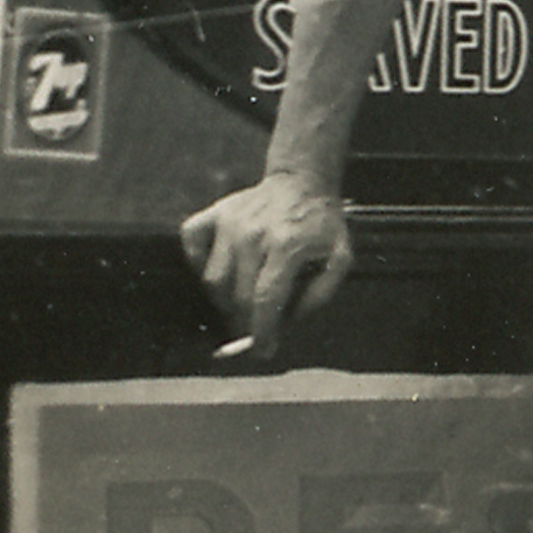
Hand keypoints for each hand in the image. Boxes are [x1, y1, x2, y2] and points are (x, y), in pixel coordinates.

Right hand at [182, 176, 358, 345]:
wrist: (302, 181)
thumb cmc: (321, 224)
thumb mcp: (339, 257)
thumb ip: (319, 294)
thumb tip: (288, 322)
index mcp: (287, 245)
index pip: (265, 300)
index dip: (262, 332)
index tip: (263, 351)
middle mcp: (253, 234)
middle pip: (238, 296)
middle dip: (246, 322)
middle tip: (257, 329)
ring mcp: (229, 222)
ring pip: (213, 280)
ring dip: (226, 300)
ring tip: (244, 300)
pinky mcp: (214, 214)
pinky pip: (192, 246)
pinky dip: (199, 265)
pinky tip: (223, 272)